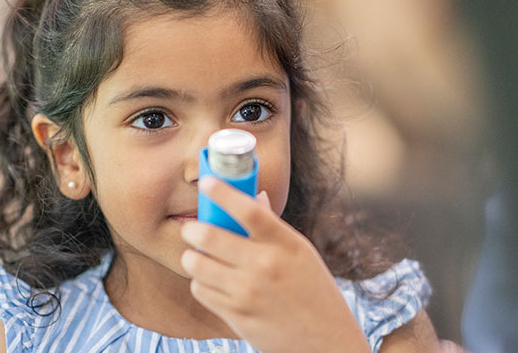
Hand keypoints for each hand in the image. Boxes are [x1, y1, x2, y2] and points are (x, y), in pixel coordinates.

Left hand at [180, 176, 370, 352]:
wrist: (325, 342)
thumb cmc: (314, 292)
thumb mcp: (301, 254)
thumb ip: (273, 227)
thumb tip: (254, 196)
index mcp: (286, 244)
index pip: (249, 210)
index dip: (223, 192)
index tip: (207, 181)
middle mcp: (266, 266)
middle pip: (211, 236)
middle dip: (193, 229)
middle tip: (191, 229)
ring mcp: (248, 293)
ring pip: (198, 264)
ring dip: (191, 257)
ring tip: (197, 256)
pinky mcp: (236, 316)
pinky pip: (201, 290)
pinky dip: (201, 283)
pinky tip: (211, 281)